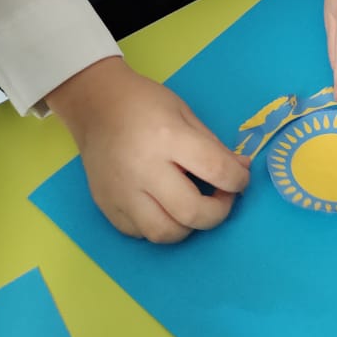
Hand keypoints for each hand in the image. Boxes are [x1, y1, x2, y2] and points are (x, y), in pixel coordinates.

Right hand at [47, 58, 249, 241]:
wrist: (95, 104)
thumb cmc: (144, 103)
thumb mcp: (185, 113)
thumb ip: (214, 146)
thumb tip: (241, 171)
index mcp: (168, 137)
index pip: (215, 170)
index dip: (238, 181)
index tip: (240, 180)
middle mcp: (144, 169)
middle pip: (191, 213)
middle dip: (218, 212)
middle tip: (222, 199)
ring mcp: (121, 192)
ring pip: (163, 233)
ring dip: (188, 226)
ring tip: (193, 207)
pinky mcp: (106, 206)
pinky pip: (139, 233)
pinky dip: (159, 226)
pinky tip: (164, 208)